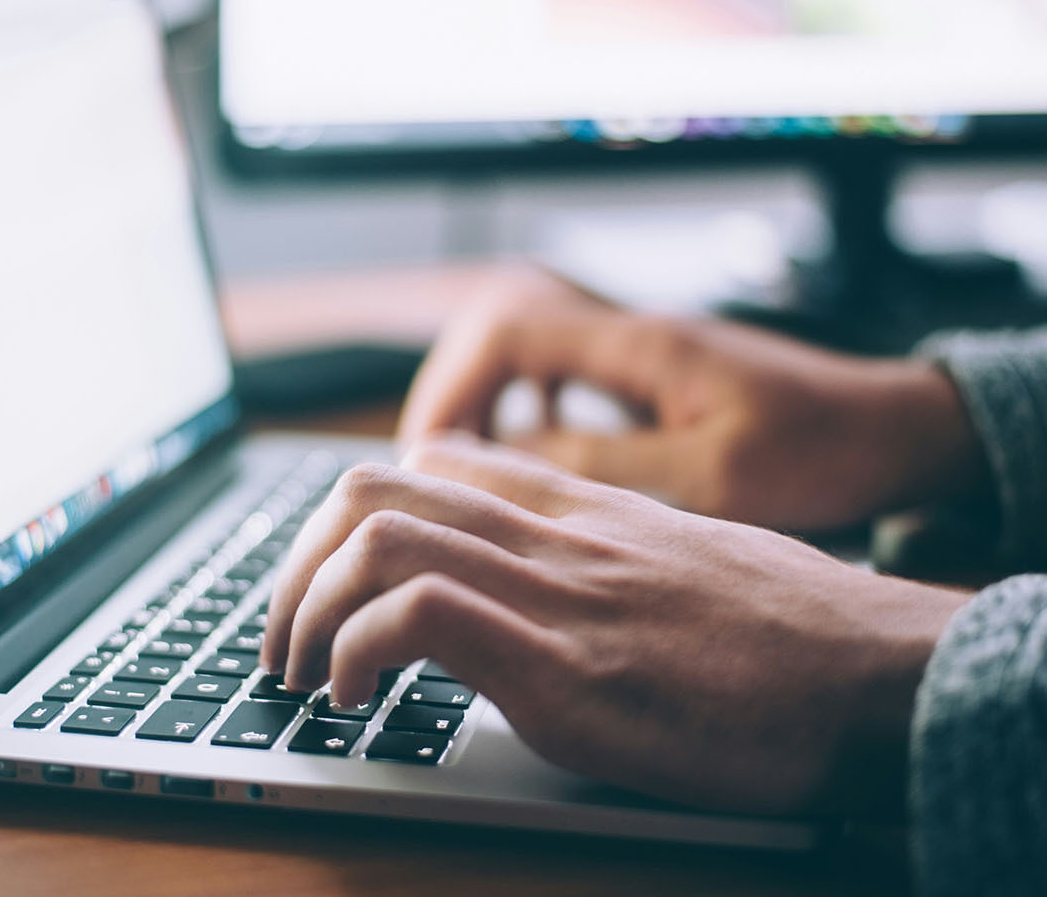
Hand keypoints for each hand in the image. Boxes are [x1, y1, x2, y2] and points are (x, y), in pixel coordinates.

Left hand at [262, 434, 969, 814]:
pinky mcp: (564, 667)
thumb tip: (536, 585)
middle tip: (284, 636)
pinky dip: (355, 650)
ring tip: (302, 674)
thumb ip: (595, 555)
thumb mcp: (677, 561)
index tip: (328, 580)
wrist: (877, 673)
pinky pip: (417, 613)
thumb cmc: (786, 633)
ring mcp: (553, 592)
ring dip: (305, 607)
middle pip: (372, 487)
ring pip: (376, 534)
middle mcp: (550, 533)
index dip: (349, 517)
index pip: (429, 462)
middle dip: (296, 563)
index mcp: (574, 509)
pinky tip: (354, 699)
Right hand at [398, 267, 986, 530]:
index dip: (452, 386)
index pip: (507, 330)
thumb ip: (604, 463)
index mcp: (639, 345)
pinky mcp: (652, 374)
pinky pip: (561, 372)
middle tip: (431, 463)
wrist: (892, 429)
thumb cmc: (820, 450)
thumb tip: (506, 458)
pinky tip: (529, 451)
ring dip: (485, 398)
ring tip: (465, 462)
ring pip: (526, 349)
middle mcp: (630, 334)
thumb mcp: (711, 476)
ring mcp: (640, 350)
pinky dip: (526, 405)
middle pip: (501, 328)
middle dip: (453, 391)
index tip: (430, 451)